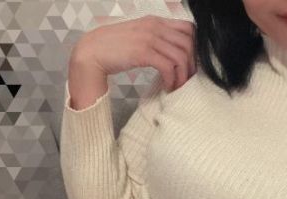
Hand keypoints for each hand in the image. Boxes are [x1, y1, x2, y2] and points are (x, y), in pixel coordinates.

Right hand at [71, 15, 196, 92]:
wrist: (91, 52)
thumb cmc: (113, 48)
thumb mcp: (138, 37)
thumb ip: (155, 40)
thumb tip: (171, 53)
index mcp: (155, 21)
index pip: (188, 29)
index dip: (195, 48)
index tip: (190, 64)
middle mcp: (155, 26)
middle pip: (188, 43)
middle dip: (192, 64)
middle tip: (187, 80)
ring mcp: (149, 38)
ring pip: (180, 56)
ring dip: (183, 75)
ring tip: (178, 87)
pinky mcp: (143, 53)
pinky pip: (168, 67)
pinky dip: (172, 79)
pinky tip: (168, 87)